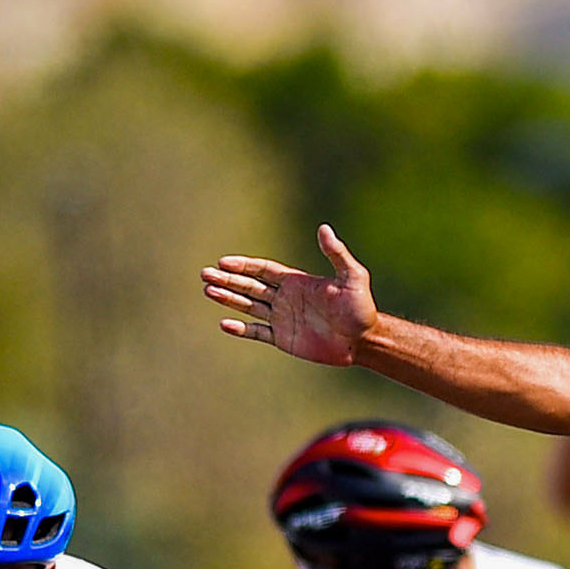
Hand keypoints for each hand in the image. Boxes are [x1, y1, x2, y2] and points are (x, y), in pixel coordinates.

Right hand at [202, 224, 378, 367]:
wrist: (364, 340)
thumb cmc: (361, 307)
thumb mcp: (352, 277)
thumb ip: (336, 254)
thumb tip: (324, 228)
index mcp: (296, 281)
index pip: (263, 270)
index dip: (243, 265)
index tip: (223, 262)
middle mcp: (285, 298)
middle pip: (250, 286)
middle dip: (228, 280)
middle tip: (204, 274)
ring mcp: (282, 319)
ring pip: (249, 307)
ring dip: (228, 299)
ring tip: (208, 291)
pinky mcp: (284, 339)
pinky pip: (257, 333)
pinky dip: (241, 329)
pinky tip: (224, 323)